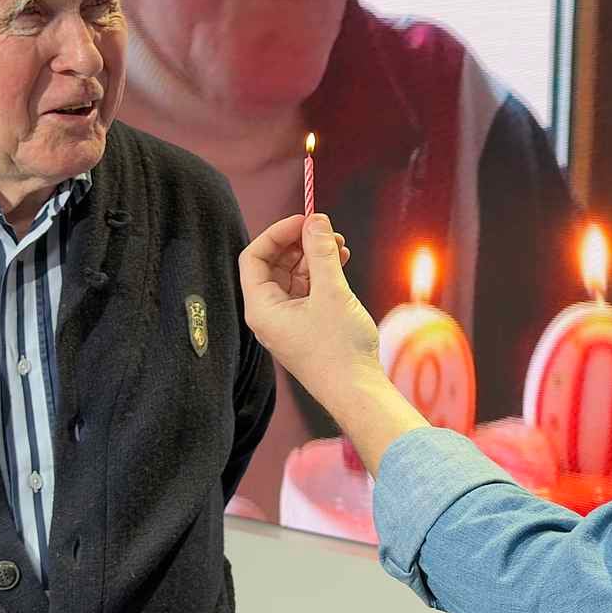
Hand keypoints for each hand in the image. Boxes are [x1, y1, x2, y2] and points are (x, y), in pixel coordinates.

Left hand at [240, 213, 431, 472]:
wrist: (357, 392)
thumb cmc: (339, 348)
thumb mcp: (331, 292)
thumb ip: (321, 252)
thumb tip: (316, 220)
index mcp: (261, 308)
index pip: (254, 257)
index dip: (277, 233)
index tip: (305, 221)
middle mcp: (268, 315)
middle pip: (273, 264)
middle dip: (299, 243)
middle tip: (327, 231)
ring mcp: (287, 322)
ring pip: (292, 276)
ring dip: (314, 257)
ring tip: (340, 246)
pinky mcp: (305, 326)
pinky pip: (306, 291)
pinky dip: (321, 274)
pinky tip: (341, 263)